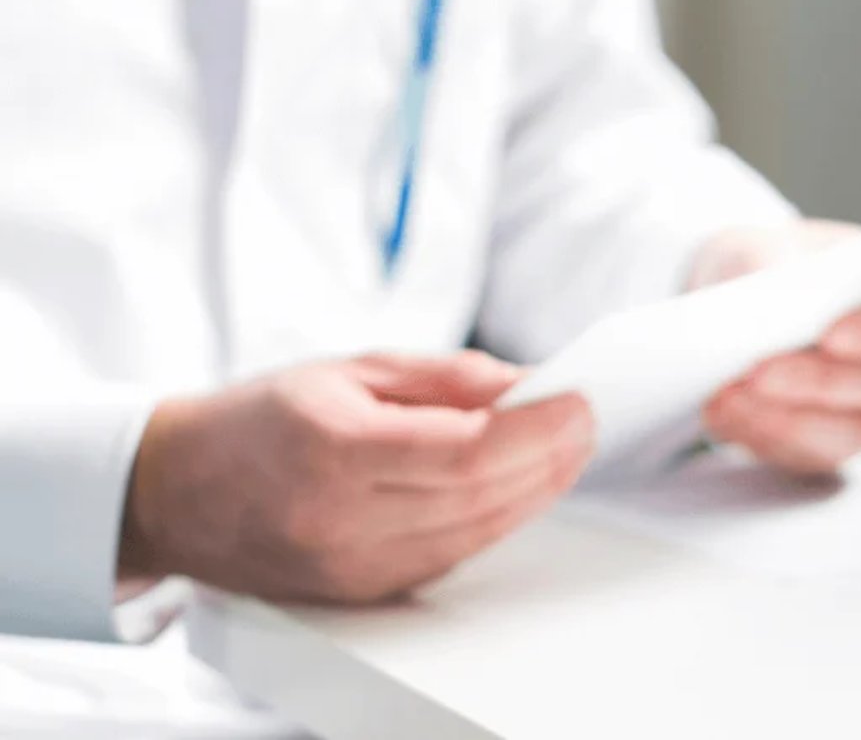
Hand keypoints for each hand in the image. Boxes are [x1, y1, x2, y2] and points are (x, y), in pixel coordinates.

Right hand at [120, 351, 593, 602]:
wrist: (176, 490)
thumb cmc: (262, 419)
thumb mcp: (350, 369)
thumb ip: (446, 377)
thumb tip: (528, 382)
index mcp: (334, 445)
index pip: (466, 450)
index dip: (536, 429)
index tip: (578, 402)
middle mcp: (339, 514)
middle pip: (480, 496)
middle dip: (548, 458)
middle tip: (584, 424)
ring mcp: (348, 564)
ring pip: (474, 534)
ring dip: (533, 493)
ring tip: (564, 452)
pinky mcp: (358, 590)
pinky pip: (449, 558)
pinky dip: (493, 522)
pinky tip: (517, 490)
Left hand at [688, 220, 860, 474]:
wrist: (740, 302)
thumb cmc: (772, 264)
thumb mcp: (767, 242)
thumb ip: (777, 261)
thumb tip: (781, 299)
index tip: (830, 333)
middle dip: (815, 381)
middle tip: (758, 368)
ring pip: (849, 433)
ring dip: (786, 418)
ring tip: (733, 392)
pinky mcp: (831, 442)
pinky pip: (809, 455)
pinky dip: (763, 435)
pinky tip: (724, 411)